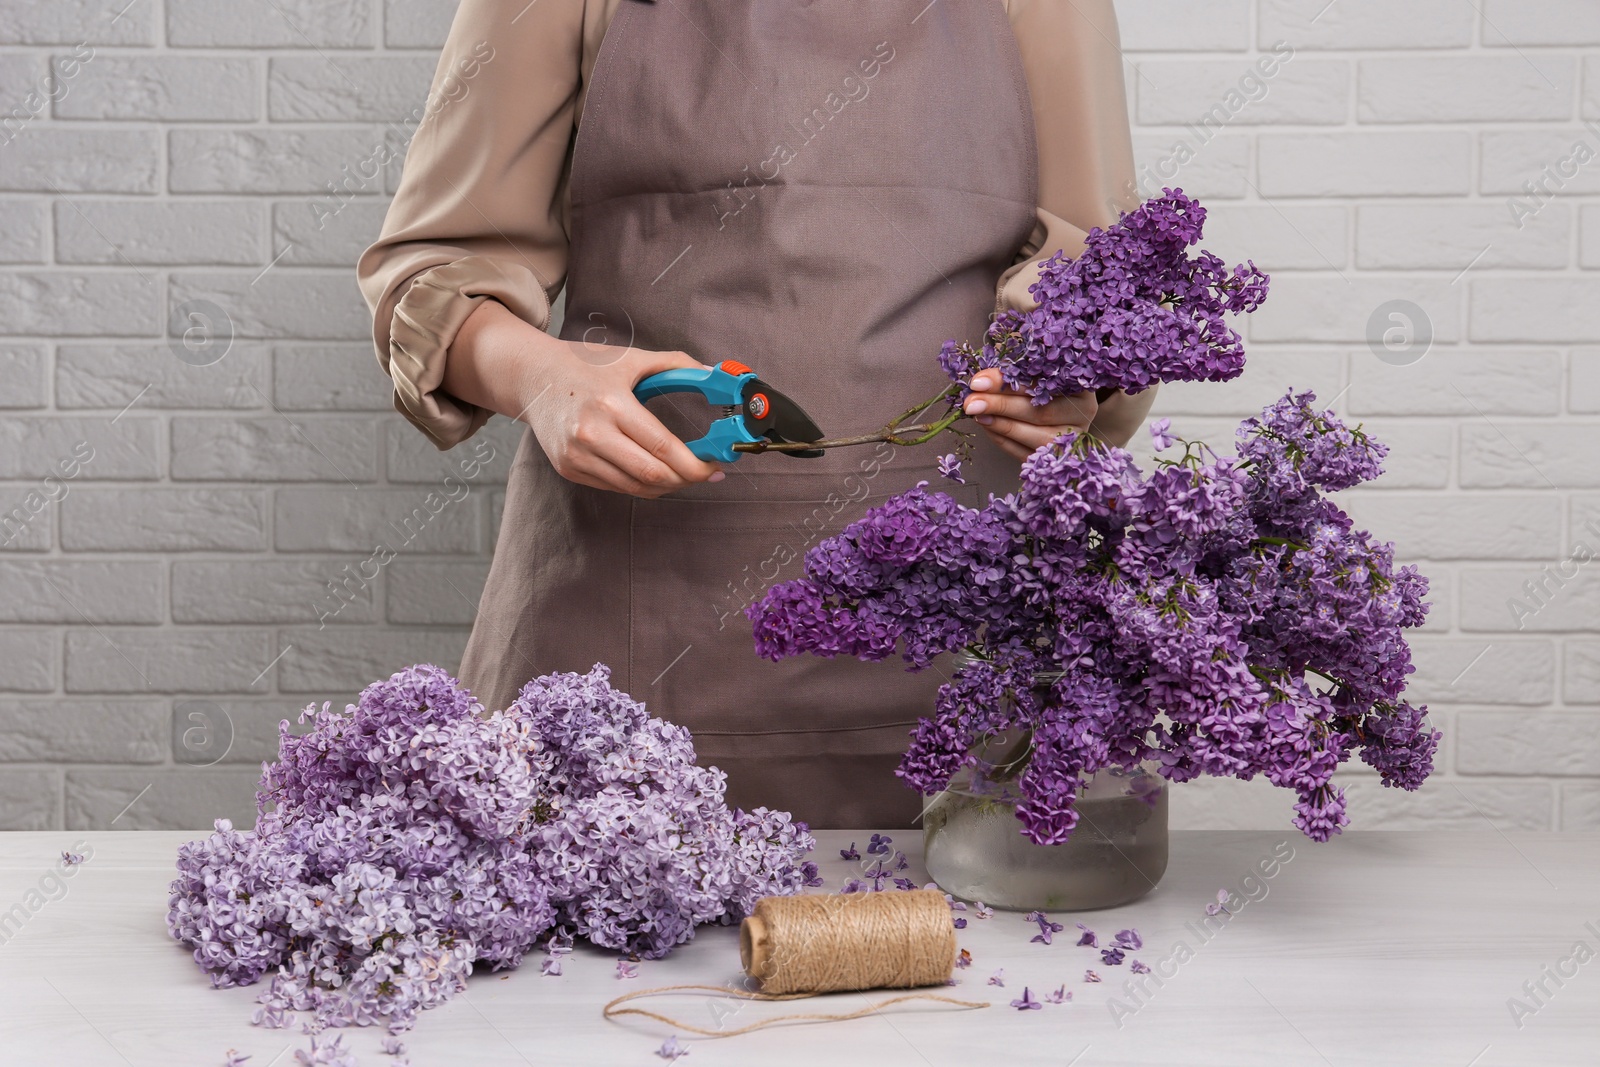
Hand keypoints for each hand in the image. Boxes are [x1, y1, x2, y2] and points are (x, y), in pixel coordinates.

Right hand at [523, 341, 724, 497]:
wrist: (532, 377)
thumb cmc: (585, 365)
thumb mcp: (631, 358)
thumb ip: (675, 364)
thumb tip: (711, 374)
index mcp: (612, 404)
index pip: (663, 448)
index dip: (695, 465)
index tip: (714, 467)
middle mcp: (591, 434)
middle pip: (651, 475)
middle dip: (686, 480)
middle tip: (705, 474)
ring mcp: (577, 455)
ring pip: (634, 487)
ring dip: (665, 486)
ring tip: (682, 474)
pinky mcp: (568, 468)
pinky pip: (615, 486)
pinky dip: (639, 484)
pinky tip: (653, 473)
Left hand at [961, 369, 1096, 460]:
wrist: (1059, 405)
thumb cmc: (1043, 380)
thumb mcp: (1034, 367)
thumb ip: (1017, 366)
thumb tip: (986, 371)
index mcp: (1079, 383)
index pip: (1042, 382)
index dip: (1009, 382)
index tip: (979, 380)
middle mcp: (1082, 412)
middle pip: (1041, 412)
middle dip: (1001, 405)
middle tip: (971, 401)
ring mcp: (1073, 438)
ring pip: (1038, 436)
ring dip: (1002, 425)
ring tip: (977, 414)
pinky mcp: (1057, 458)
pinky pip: (1028, 452)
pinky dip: (1004, 440)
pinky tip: (987, 426)